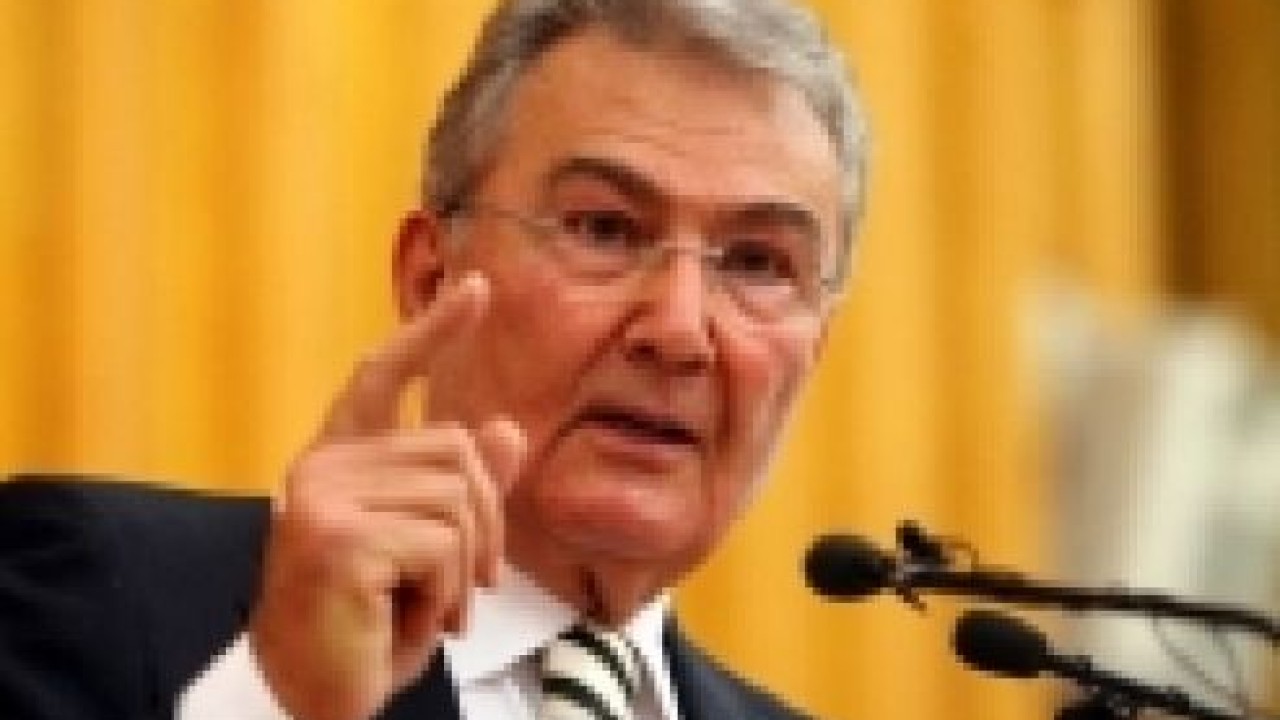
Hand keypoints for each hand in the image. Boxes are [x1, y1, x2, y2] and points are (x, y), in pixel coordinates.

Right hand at [248, 273, 526, 719]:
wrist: (310, 698)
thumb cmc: (368, 626)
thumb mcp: (429, 555)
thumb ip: (462, 491)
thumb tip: (503, 430)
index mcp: (339, 463)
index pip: (386, 375)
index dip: (434, 332)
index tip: (479, 289)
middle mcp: (320, 467)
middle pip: (456, 450)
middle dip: (484, 527)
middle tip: (465, 592)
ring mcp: (321, 497)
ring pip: (456, 500)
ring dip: (463, 572)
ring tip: (428, 610)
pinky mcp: (335, 536)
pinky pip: (442, 545)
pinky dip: (446, 595)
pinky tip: (408, 621)